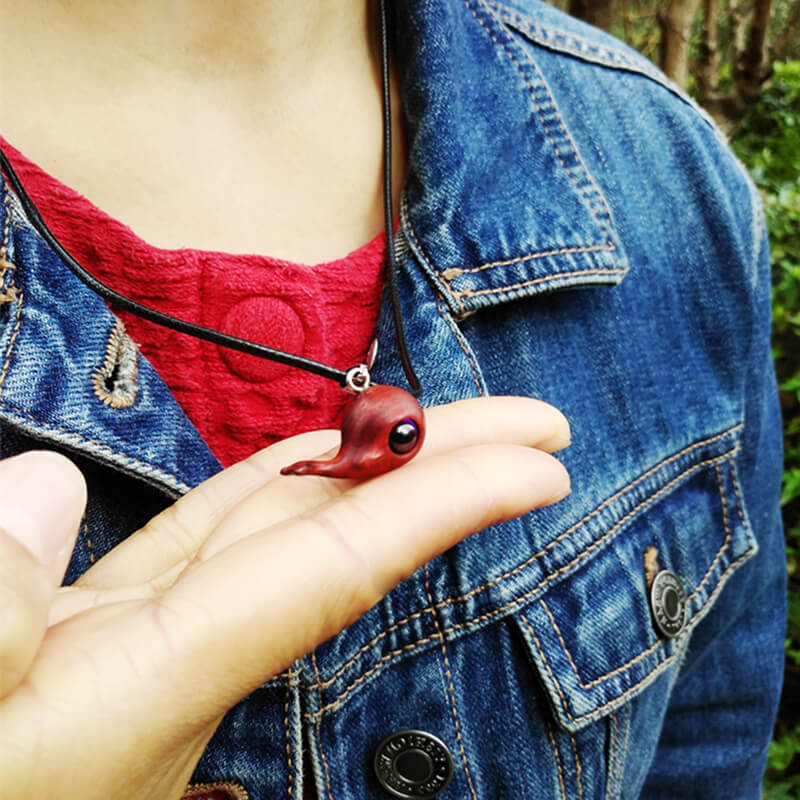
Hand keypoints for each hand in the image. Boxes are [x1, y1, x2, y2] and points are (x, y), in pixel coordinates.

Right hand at [0, 396, 569, 798]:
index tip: (539, 466)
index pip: (332, 571)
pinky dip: (259, 495)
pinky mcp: (104, 649)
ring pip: (274, 532)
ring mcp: (140, 655)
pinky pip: (203, 550)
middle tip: (537, 423)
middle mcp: (169, 668)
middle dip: (435, 467)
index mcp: (144, 693)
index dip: (442, 508)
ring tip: (429, 422)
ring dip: (360, 469)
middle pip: (332, 538)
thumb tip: (44, 486)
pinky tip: (297, 465)